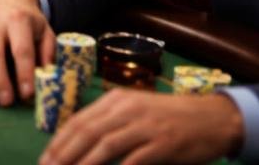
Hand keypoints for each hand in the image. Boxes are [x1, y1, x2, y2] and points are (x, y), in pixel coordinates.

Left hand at [40, 89, 243, 164]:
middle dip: (63, 154)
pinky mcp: (164, 144)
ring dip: (83, 164)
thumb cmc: (170, 117)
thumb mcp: (136, 111)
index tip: (44, 159)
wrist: (213, 117)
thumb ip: (110, 123)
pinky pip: (134, 160)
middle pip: (86, 132)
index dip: (58, 142)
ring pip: (105, 145)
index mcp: (116, 100)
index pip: (78, 121)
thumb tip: (78, 144)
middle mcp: (127, 109)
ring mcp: (146, 126)